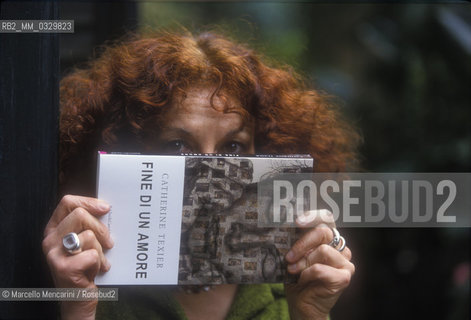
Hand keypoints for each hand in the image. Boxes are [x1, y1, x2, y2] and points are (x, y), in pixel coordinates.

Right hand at [42, 195, 113, 319]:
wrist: (77, 299)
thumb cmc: (84, 267)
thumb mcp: (83, 242)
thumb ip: (87, 225)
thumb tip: (105, 208)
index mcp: (54, 229)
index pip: (67, 202)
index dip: (88, 202)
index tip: (105, 208)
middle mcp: (50, 240)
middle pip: (80, 214)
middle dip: (100, 228)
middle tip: (108, 242)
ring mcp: (54, 254)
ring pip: (88, 235)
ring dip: (101, 250)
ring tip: (98, 261)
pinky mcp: (63, 268)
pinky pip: (92, 254)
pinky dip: (100, 263)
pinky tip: (95, 271)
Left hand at [284, 210, 354, 319]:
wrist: (302, 305)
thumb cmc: (297, 278)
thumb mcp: (294, 255)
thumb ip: (295, 241)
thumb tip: (282, 225)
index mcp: (328, 238)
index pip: (326, 218)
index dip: (313, 216)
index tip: (297, 222)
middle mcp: (340, 247)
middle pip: (323, 232)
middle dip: (302, 243)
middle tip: (289, 256)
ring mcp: (345, 262)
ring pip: (323, 250)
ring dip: (303, 262)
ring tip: (293, 270)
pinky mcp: (345, 276)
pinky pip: (321, 268)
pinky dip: (307, 274)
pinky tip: (303, 280)